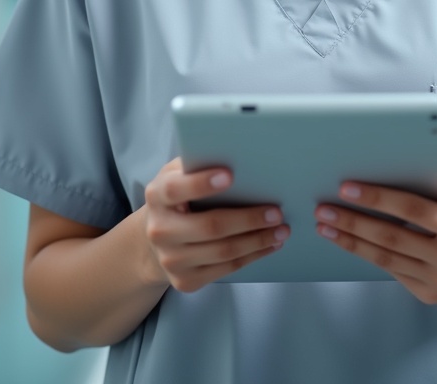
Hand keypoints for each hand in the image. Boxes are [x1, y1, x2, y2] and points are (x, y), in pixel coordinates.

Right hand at [144, 158, 289, 291]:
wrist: (155, 238)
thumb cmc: (178, 196)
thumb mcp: (178, 173)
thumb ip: (198, 164)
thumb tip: (239, 155)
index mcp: (157, 195)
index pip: (176, 189)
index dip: (201, 183)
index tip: (230, 175)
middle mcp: (160, 230)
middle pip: (209, 226)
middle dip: (247, 219)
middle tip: (277, 211)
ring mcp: (171, 259)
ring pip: (223, 252)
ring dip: (257, 241)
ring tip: (282, 230)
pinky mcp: (185, 281)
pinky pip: (226, 269)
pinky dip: (252, 256)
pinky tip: (270, 245)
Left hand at [314, 148, 436, 304]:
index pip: (414, 210)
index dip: (379, 198)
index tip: (347, 187)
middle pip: (393, 236)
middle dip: (354, 220)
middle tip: (323, 206)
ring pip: (386, 257)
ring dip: (350, 239)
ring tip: (324, 223)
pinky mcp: (427, 294)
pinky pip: (389, 269)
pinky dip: (363, 253)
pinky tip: (343, 239)